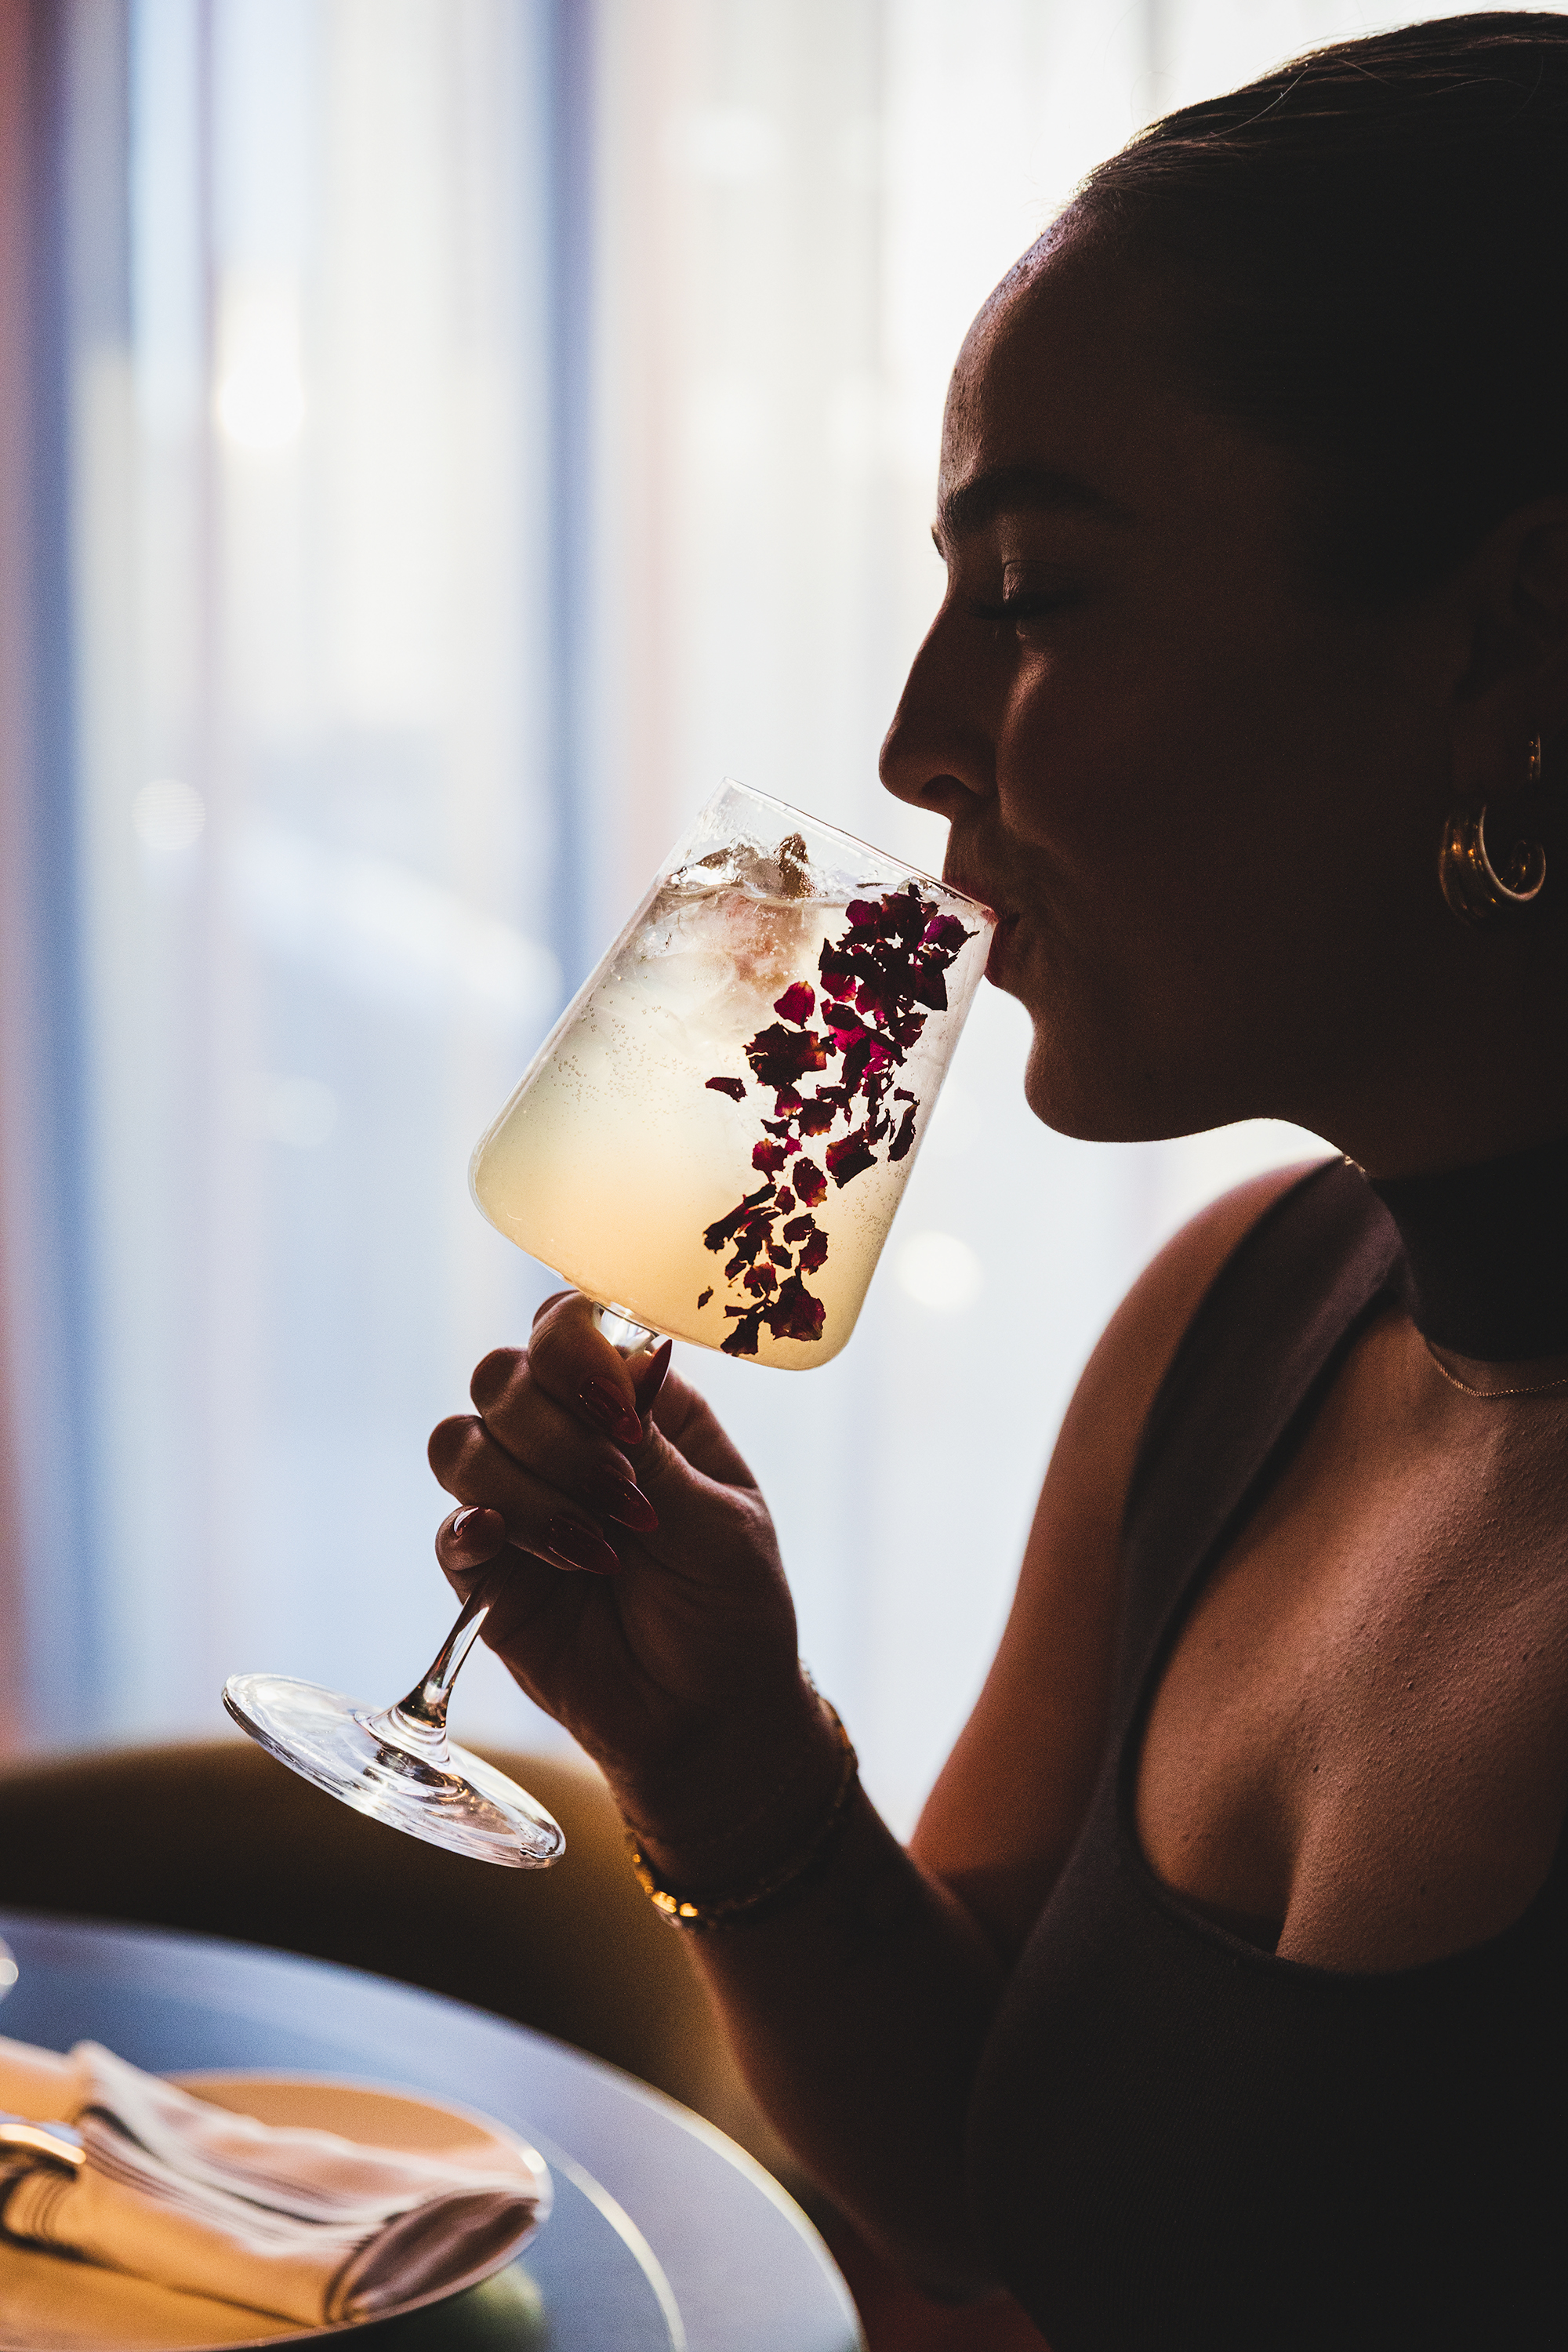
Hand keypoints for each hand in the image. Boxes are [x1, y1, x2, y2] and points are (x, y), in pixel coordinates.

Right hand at [428, 1293, 826, 1860]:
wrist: (711, 1722)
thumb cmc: (734, 1610)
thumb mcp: (723, 1528)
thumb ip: (660, 1456)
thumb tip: (611, 1377)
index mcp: (637, 1406)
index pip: (572, 1326)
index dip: (574, 1349)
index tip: (616, 1414)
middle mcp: (567, 1439)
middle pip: (502, 1375)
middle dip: (553, 1431)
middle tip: (621, 1500)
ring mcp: (521, 1501)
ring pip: (459, 1442)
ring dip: (524, 1487)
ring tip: (593, 1551)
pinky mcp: (487, 1573)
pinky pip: (448, 1529)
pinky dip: (469, 1529)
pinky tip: (505, 1548)